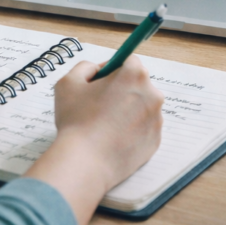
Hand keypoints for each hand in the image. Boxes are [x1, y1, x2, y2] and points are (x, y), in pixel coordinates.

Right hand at [25, 57, 163, 224]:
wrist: (85, 162)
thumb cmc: (76, 120)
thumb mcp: (68, 82)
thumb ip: (85, 67)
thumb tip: (98, 69)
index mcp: (134, 74)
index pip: (128, 62)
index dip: (112, 70)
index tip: (100, 83)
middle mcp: (152, 94)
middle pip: (138, 85)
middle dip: (122, 91)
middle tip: (100, 106)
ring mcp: (157, 119)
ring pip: (142, 107)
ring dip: (128, 111)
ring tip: (105, 126)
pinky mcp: (156, 141)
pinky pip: (144, 129)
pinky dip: (132, 131)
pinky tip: (114, 139)